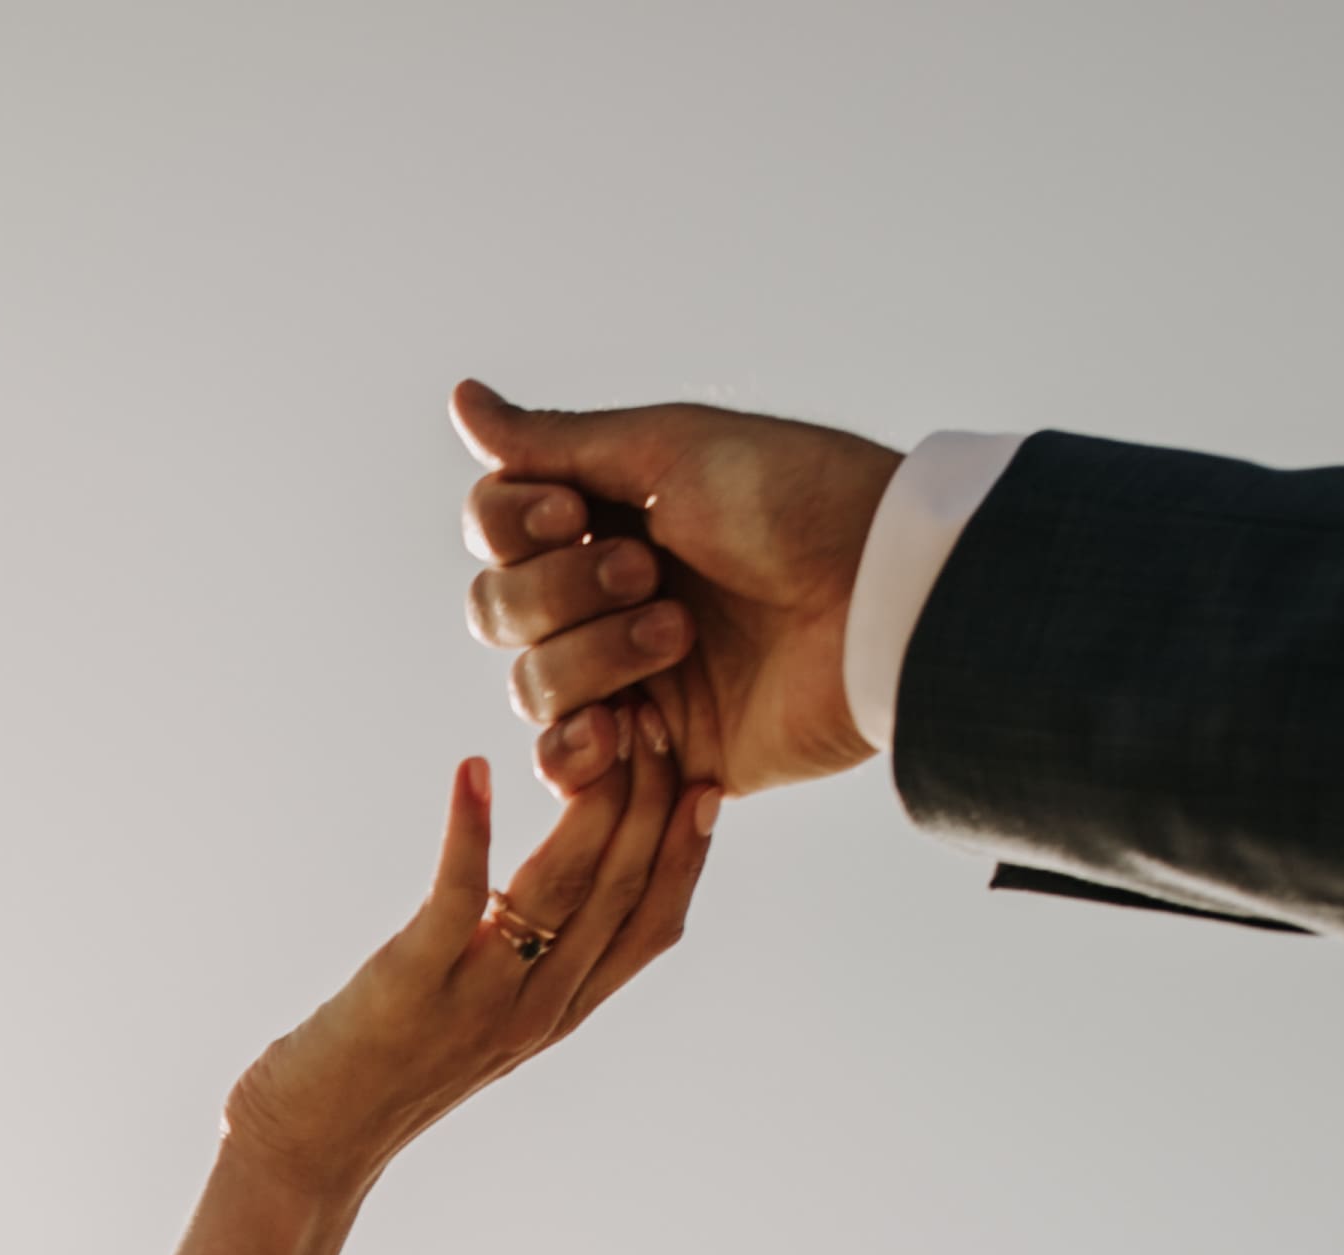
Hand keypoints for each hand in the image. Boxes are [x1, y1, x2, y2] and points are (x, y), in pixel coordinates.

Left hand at [225, 733, 710, 1207]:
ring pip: (562, 887)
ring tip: (600, 725)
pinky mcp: (412, 982)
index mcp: (558, 1013)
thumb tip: (544, 894)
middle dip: (648, 802)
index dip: (686, 855)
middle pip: (619, 894)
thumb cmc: (384, 1073)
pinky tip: (473, 769)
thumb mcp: (480, 1019)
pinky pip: (457, 893)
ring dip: (589, 800)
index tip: (707, 782)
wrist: (311, 1147)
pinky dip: (470, 828)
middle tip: (658, 720)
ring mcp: (478, 997)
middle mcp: (535, 1008)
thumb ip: (524, 964)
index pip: (653, 927)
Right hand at [453, 380, 901, 798]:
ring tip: (682, 636)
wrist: (883, 598)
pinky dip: (575, 749)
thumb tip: (460, 399)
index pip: (492, 526)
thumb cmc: (796, 503)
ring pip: (530, 686)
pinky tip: (621, 728)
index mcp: (606, 516)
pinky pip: (567, 766)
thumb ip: (555, 442)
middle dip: (560, 591)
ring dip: (593, 657)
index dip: (512, 525)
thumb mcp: (669, 449)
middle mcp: (605, 597)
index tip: (575, 511)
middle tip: (651, 573)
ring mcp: (630, 678)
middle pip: (495, 609)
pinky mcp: (663, 751)